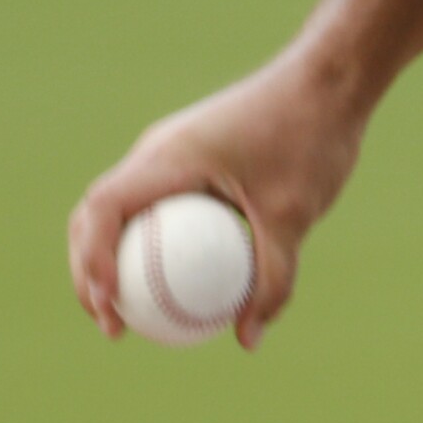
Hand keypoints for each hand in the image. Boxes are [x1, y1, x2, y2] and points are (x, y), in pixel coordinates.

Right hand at [67, 57, 368, 349]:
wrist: (332, 82)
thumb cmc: (312, 138)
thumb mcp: (295, 216)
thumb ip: (273, 278)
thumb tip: (248, 341)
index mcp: (168, 156)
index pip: (102, 208)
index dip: (92, 262)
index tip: (111, 309)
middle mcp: (158, 150)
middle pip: (96, 213)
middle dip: (90, 270)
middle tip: (113, 324)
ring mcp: (173, 151)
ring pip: (122, 208)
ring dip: (113, 256)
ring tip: (132, 313)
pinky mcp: (193, 156)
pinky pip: (157, 204)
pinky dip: (151, 241)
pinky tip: (178, 282)